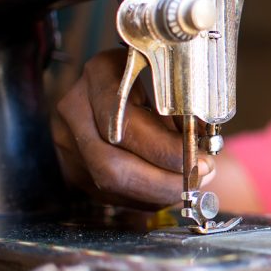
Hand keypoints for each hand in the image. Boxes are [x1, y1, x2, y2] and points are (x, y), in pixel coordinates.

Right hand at [51, 49, 214, 209]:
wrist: (121, 82)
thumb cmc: (156, 77)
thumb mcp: (172, 78)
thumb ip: (186, 109)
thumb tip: (203, 147)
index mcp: (101, 73)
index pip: (126, 124)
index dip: (165, 150)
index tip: (200, 160)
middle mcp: (75, 108)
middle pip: (111, 165)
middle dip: (163, 181)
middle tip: (199, 179)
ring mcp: (68, 140)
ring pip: (109, 185)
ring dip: (157, 192)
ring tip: (189, 183)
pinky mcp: (73, 166)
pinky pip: (110, 194)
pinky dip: (146, 196)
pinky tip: (168, 186)